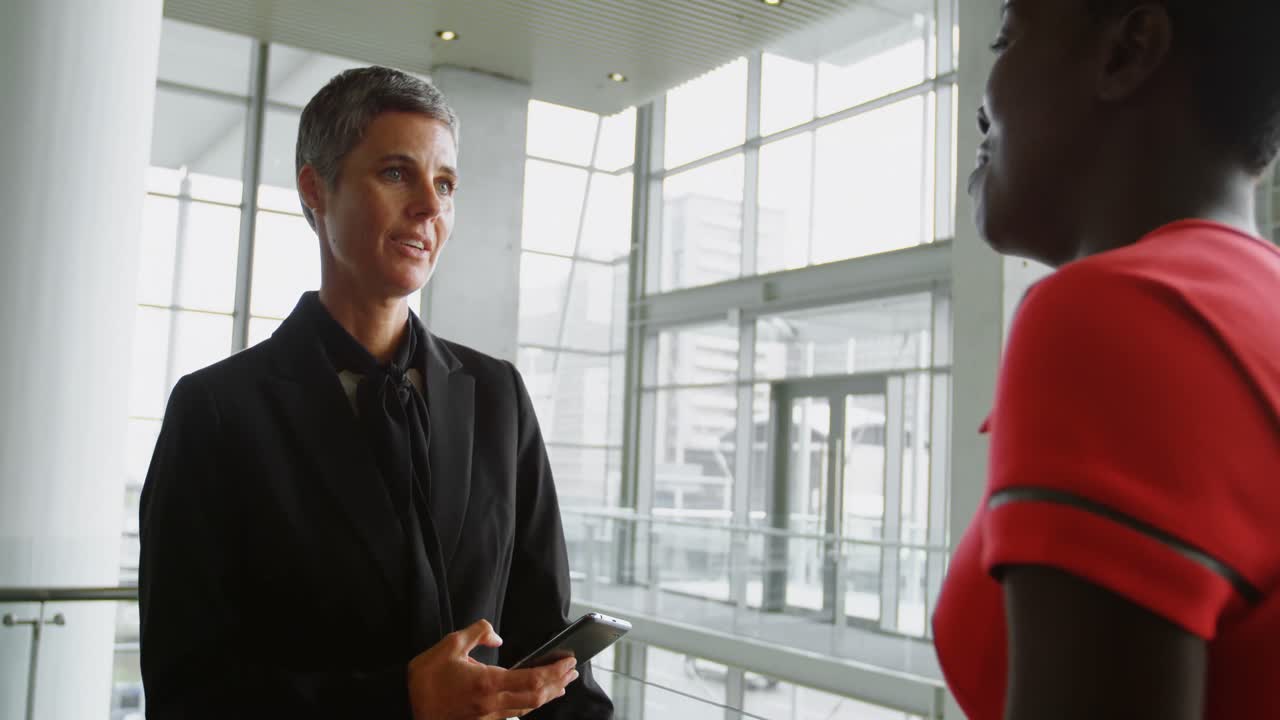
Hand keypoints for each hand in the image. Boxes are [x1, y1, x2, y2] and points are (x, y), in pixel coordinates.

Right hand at [408, 619, 578, 719]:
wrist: (403, 704)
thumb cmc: (425, 677)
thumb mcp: (450, 645)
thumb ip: (478, 633)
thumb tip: (497, 636)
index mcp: (487, 683)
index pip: (532, 679)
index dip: (555, 671)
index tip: (569, 662)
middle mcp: (491, 705)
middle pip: (536, 698)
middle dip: (558, 684)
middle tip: (572, 672)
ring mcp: (486, 719)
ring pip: (526, 710)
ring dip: (546, 696)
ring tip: (559, 683)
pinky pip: (511, 716)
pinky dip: (527, 706)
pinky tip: (533, 699)